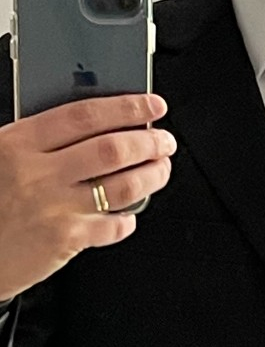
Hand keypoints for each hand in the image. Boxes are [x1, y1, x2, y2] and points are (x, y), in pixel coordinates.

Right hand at [0, 94, 174, 299]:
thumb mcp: (0, 154)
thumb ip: (41, 138)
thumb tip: (101, 120)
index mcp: (17, 143)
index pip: (85, 115)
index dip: (128, 107)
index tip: (153, 106)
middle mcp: (37, 173)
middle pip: (112, 149)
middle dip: (151, 142)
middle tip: (165, 141)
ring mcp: (53, 208)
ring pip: (123, 185)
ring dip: (153, 175)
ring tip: (161, 169)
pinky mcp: (64, 240)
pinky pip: (113, 225)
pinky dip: (129, 218)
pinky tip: (129, 213)